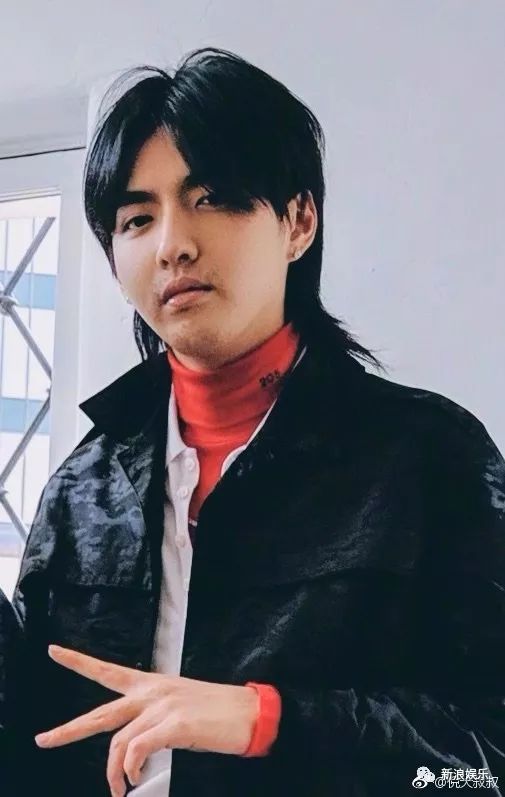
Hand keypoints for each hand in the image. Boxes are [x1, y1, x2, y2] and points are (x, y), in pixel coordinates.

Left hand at [35, 645, 258, 796]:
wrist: (249, 713)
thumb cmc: (216, 712)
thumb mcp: (177, 708)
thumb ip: (150, 720)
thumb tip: (130, 749)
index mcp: (152, 684)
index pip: (108, 670)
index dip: (79, 661)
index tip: (54, 651)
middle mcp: (153, 692)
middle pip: (101, 712)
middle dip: (68, 729)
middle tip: (44, 739)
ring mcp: (163, 706)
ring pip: (118, 741)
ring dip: (113, 772)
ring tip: (119, 789)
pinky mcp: (175, 724)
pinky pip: (137, 750)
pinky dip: (131, 768)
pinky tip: (135, 778)